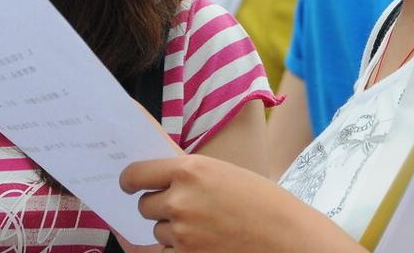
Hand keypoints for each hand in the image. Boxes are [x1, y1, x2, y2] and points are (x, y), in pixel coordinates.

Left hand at [119, 155, 359, 252]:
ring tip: (202, 226)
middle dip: (157, 206)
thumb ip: (189, 175)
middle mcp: (180, 200)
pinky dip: (170, 250)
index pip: (137, 173)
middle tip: (180, 207)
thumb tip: (156, 178)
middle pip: (144, 204)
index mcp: (189, 169)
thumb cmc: (261, 201)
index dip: (129, 180)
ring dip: (170, 229)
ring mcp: (182, 233)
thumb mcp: (223, 173)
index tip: (128, 183)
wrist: (285, 235)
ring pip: (156, 230)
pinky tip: (188, 243)